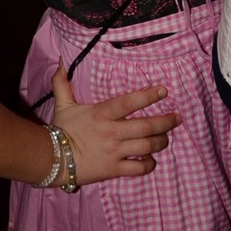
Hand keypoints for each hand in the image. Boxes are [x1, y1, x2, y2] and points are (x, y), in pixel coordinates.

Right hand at [50, 63, 180, 185]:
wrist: (52, 160)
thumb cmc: (61, 130)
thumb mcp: (63, 104)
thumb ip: (63, 83)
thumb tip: (61, 60)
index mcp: (102, 114)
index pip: (129, 102)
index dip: (148, 96)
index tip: (163, 90)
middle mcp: (112, 132)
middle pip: (146, 127)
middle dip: (165, 122)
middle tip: (177, 118)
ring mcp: (114, 152)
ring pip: (146, 147)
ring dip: (160, 142)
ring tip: (166, 138)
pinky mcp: (114, 170)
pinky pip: (138, 169)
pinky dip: (149, 164)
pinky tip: (151, 160)